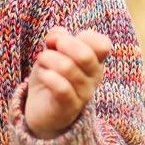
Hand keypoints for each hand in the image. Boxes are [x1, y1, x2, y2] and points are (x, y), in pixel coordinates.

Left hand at [24, 26, 111, 140]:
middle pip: (86, 55)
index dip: (82, 36)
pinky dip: (48, 76)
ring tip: (42, 62)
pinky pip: (61, 87)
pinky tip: (43, 75)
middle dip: (63, 44)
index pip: (102, 44)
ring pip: (68, 68)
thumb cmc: (52, 75)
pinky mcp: (69, 107)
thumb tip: (57, 34)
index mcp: (95, 61)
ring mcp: (84, 93)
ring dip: (48, 59)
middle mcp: (94, 77)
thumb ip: (57, 38)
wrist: (42, 109)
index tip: (62, 39)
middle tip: (50, 48)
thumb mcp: (53, 52)